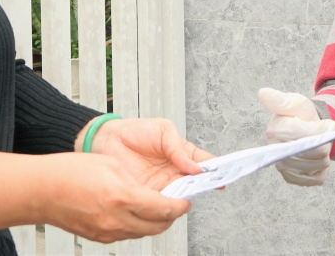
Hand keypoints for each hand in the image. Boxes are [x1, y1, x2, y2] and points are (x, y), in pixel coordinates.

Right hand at [37, 152, 191, 242]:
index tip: (184, 201)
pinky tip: (133, 213)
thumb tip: (151, 192)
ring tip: (155, 208)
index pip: (164, 208)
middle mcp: (117, 219)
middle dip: (170, 217)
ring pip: (143, 232)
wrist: (41, 190)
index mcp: (123, 196)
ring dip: (153, 222)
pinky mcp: (99, 237)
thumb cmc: (69, 172)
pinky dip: (136, 225)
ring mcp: (107, 232)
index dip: (179, 206)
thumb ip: (135, 181)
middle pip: (157, 226)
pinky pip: (127, 235)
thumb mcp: (110, 165)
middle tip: (175, 205)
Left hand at [79, 117, 213, 190]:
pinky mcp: (149, 194)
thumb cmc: (134, 131)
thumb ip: (178, 148)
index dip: (219, 169)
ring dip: (189, 194)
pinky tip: (173, 198)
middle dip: (207, 184)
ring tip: (191, 188)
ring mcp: (164, 184)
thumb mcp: (162, 130)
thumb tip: (196, 166)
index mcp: (183, 154)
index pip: (206, 163)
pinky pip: (164, 203)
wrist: (106, 140)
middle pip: (198, 182)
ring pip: (183, 195)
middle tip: (211, 183)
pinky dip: (170, 203)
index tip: (228, 173)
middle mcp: (176, 171)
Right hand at [258, 88, 334, 185]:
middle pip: (315, 153)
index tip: (328, 124)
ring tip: (318, 145)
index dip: (323, 130)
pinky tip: (316, 158)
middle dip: (325, 143)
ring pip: (318, 166)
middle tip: (322, 135)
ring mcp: (282, 166)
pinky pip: (316, 178)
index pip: (308, 135)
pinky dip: (322, 169)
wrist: (302, 130)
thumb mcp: (294, 102)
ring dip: (324, 156)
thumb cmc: (299, 115)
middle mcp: (275, 151)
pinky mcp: (290, 178)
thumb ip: (281, 99)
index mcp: (275, 130)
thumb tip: (263, 93)